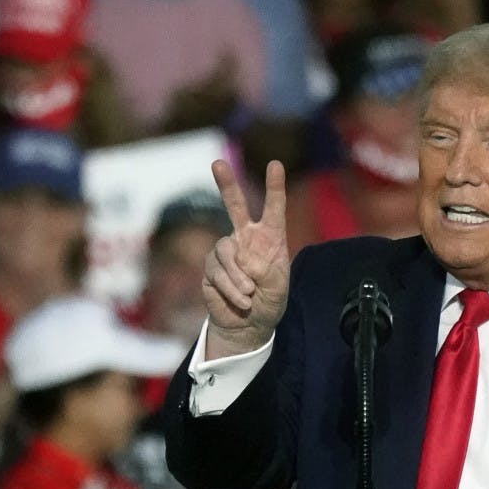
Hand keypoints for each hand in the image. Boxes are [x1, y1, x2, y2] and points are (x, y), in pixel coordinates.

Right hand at [202, 159, 289, 358]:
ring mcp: (226, 252)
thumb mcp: (278, 288)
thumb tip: (244, 260)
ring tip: (250, 294)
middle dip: (226, 185)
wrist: (249, 325)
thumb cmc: (269, 302)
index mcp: (269, 238)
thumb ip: (266, 271)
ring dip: (238, 276)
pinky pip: (217, 272)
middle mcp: (245, 239)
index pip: (273, 209)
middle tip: (217, 164)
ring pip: (225, 250)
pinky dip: (231, 288)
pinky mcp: (210, 268)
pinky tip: (242, 300)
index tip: (275, 165)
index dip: (274, 187)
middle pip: (234, 206)